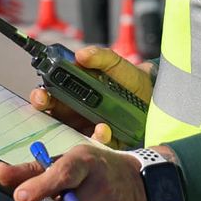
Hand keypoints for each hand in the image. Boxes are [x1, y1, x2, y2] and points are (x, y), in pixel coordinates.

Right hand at [29, 45, 152, 143]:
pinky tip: (104, 129)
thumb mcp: (118, 65)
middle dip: (47, 116)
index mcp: (75, 94)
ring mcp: (90, 130)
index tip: (41, 95)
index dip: (42, 97)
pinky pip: (96, 145)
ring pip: (72, 135)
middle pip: (54, 118)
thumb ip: (101, 57)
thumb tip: (80, 54)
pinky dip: (98, 138)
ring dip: (72, 132)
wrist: (159, 97)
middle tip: (49, 108)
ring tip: (91, 123)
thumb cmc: (132, 81)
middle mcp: (78, 114)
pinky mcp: (106, 144)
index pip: (51, 97)